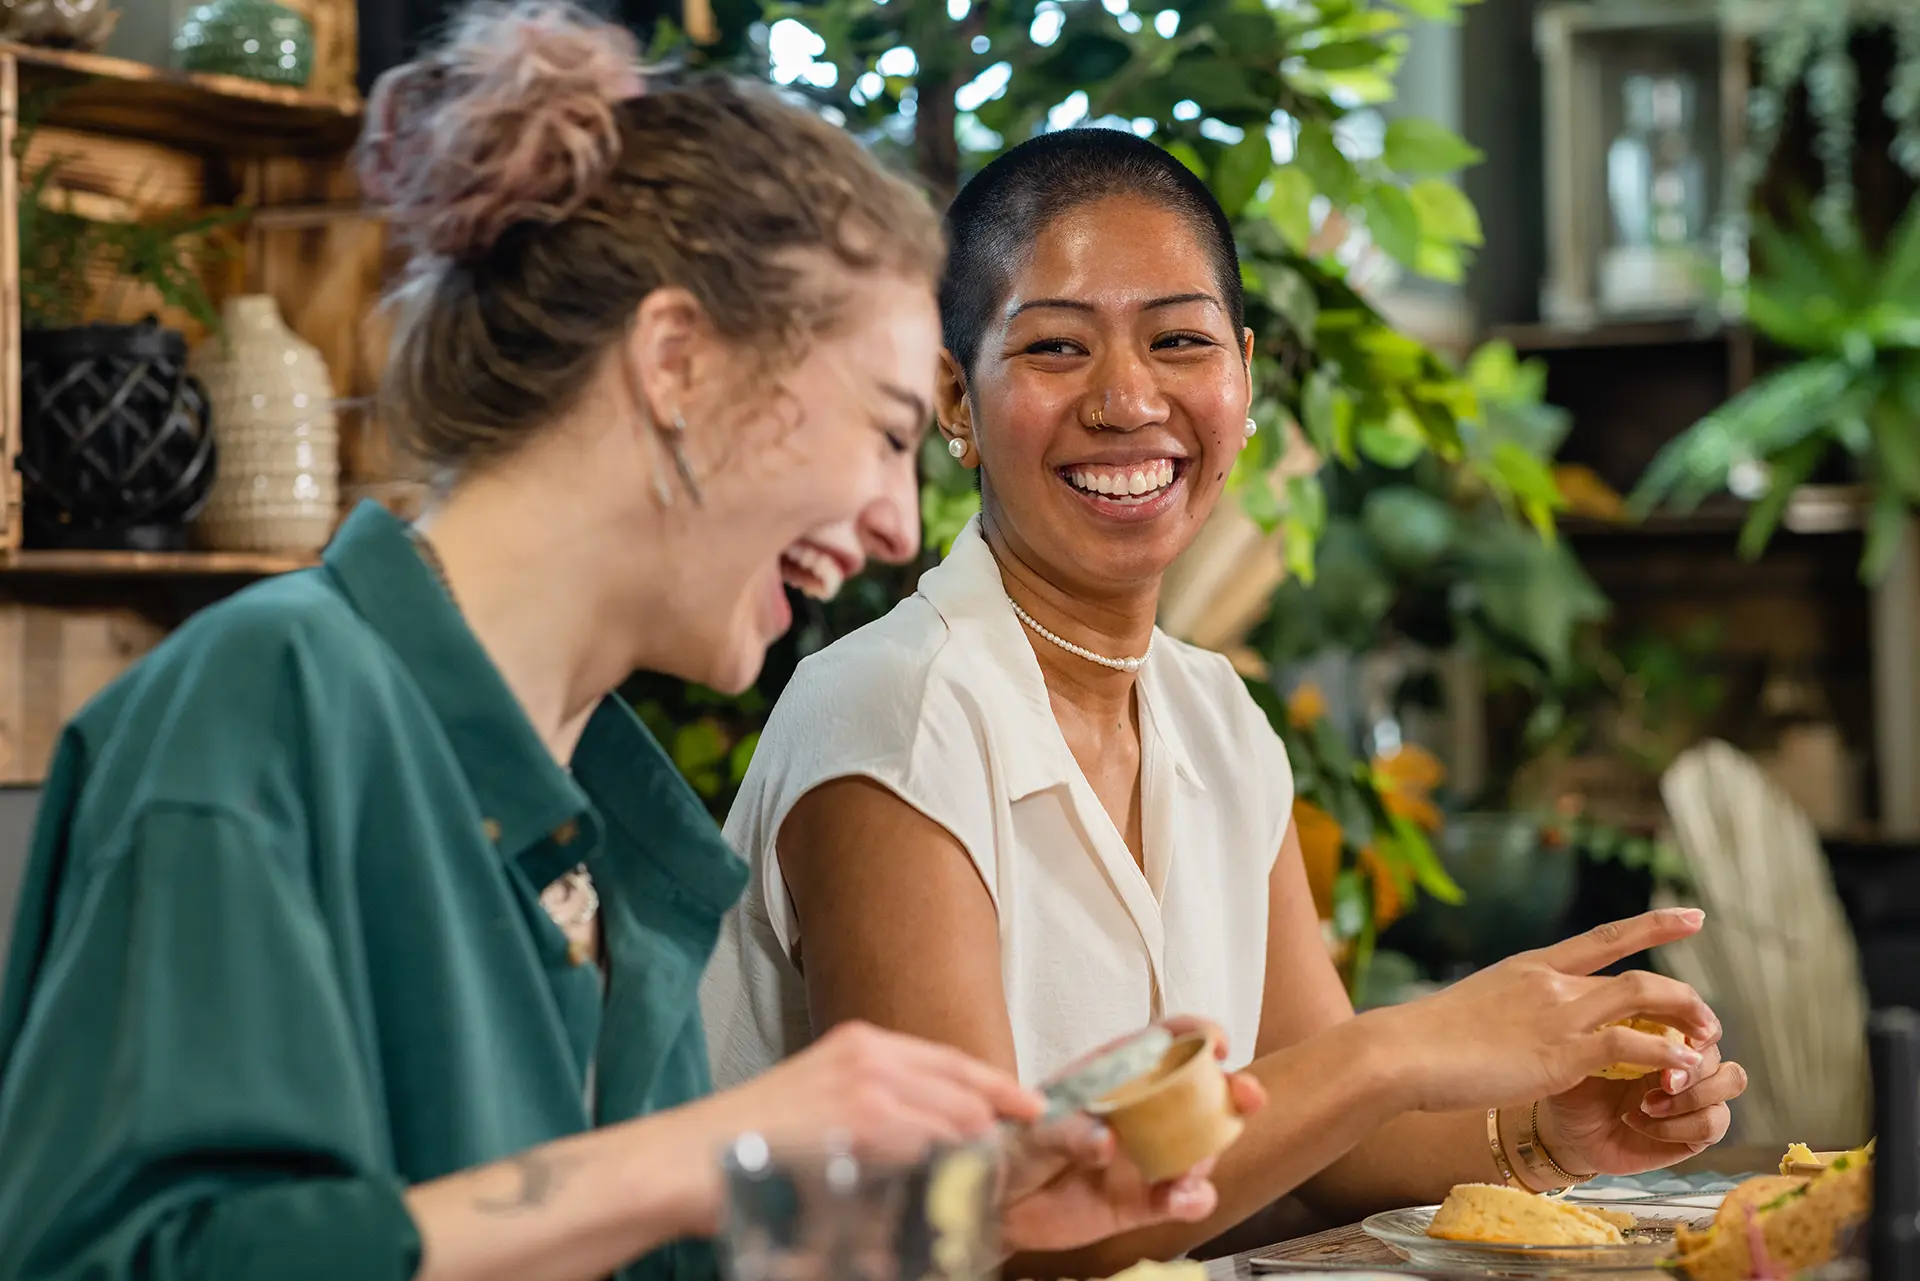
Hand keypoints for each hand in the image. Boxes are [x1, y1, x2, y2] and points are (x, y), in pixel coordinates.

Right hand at [678, 1021, 1043, 1231]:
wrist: (689, 1158)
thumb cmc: (748, 1139)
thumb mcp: (819, 1096)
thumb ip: (875, 1104)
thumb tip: (926, 1133)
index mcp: (862, 1043)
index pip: (951, 1061)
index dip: (998, 1086)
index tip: (1030, 1106)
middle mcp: (871, 1057)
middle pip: (965, 1093)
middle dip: (990, 1132)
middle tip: (1000, 1168)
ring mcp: (868, 1092)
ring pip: (955, 1126)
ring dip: (970, 1162)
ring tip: (971, 1193)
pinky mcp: (861, 1131)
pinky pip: (926, 1156)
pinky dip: (938, 1180)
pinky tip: (935, 1201)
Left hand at [996, 1017, 1267, 1253]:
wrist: (992, 1204)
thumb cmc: (1009, 1146)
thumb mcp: (1032, 1127)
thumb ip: (1068, 1130)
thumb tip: (1106, 1140)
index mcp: (1115, 1074)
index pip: (1166, 1041)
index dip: (1197, 1035)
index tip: (1216, 1043)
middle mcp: (1140, 1112)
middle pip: (1201, 1093)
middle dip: (1233, 1091)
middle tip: (1244, 1096)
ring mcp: (1147, 1156)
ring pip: (1201, 1148)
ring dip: (1206, 1156)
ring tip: (1183, 1172)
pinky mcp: (1144, 1201)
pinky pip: (1183, 1198)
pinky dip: (1193, 1199)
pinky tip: (1182, 1200)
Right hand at [1363, 909, 1721, 1114]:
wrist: (1401, 1051)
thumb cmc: (1424, 1040)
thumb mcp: (1475, 1008)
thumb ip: (1508, 1011)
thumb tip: (1512, 1025)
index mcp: (1531, 967)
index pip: (1603, 938)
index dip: (1653, 926)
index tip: (1694, 917)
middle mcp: (1551, 983)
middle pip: (1638, 974)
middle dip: (1682, 995)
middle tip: (1709, 1021)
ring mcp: (1557, 1015)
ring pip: (1643, 997)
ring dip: (1685, 1020)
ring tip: (1707, 1044)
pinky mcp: (1561, 1054)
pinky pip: (1633, 1046)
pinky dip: (1666, 1056)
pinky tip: (1684, 1071)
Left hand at [1536, 1037, 1747, 1177]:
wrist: (1567, 1131)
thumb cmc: (1575, 1084)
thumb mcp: (1584, 1049)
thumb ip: (1613, 1027)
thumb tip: (1636, 1006)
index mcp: (1663, 1034)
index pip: (1697, 1016)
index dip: (1697, 1018)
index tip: (1684, 1030)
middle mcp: (1684, 1062)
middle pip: (1716, 1048)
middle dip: (1693, 1063)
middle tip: (1663, 1079)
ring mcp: (1694, 1096)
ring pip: (1730, 1080)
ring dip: (1692, 1093)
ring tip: (1648, 1103)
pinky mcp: (1695, 1132)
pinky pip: (1712, 1123)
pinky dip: (1678, 1125)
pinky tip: (1641, 1123)